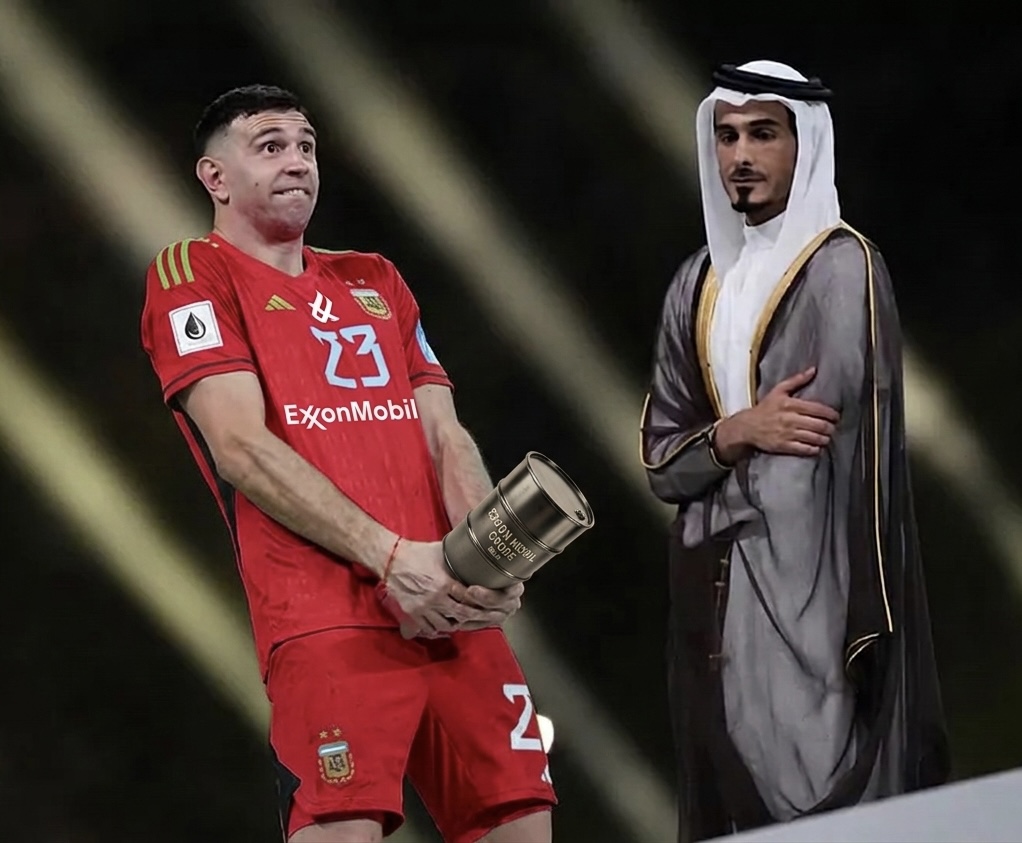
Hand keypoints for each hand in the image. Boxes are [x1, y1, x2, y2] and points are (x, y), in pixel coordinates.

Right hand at [377, 539, 522, 638]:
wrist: (391, 559)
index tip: (486, 604)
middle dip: (474, 617)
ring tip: (463, 621)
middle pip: (461, 614)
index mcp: (444, 582)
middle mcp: (435, 598)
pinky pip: (428, 627)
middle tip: (481, 617)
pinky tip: (445, 625)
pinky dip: (438, 628)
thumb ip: (455, 560)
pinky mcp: (412, 612)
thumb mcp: (440, 552)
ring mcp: (423, 607)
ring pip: (445, 625)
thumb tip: (471, 556)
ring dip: (456, 624)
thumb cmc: (415, 553)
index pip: (468, 598)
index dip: (479, 602)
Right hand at [718, 367, 838, 457]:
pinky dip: (814, 449)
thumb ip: (796, 380)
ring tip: (826, 438)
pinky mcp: (783, 446)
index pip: (817, 409)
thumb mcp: (778, 391)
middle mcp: (790, 419)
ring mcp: (787, 434)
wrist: (747, 427)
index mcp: (790, 404)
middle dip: (830, 428)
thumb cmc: (764, 408)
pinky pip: (804, 449)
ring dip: (824, 439)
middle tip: (833, 428)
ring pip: (814, 438)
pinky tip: (817, 448)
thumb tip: (813, 370)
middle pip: (819, 425)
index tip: (836, 417)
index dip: (831, 414)